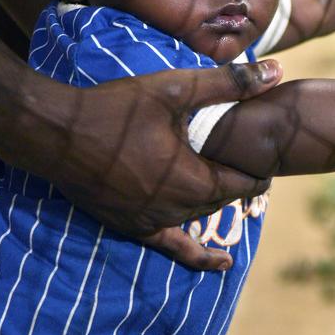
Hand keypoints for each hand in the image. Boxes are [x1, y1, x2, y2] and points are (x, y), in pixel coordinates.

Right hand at [4, 59, 282, 264]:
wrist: (58, 133)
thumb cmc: (118, 109)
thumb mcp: (176, 90)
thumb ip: (229, 83)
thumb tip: (276, 71)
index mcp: (192, 179)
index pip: (244, 183)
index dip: (259, 171)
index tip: (267, 157)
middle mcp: (176, 208)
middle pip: (223, 199)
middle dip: (238, 182)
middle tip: (248, 163)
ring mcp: (153, 222)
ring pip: (200, 217)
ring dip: (216, 202)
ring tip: (231, 187)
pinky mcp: (131, 226)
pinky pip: (172, 247)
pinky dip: (198, 256)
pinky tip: (220, 263)